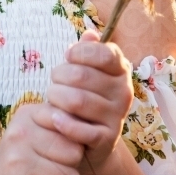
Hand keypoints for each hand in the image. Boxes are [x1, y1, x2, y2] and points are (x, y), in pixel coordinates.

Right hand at [0, 102, 84, 174]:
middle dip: (71, 166)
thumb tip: (90, 127)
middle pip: (73, 152)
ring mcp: (18, 161)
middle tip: (54, 169)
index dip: (74, 141)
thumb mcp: (34, 132)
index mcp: (28, 115)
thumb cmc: (20, 161)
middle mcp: (21, 134)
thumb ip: (60, 124)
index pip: (71, 124)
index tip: (61, 148)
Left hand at [46, 28, 133, 171]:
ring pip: (77, 101)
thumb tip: (90, 34)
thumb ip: (88, 52)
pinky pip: (80, 129)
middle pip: (81, 76)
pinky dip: (62, 123)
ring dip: (56, 98)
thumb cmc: (85, 96)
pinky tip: (54, 118)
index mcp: (121, 70)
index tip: (68, 57)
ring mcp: (117, 116)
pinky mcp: (106, 138)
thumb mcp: (86, 71)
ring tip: (52, 99)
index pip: (104, 54)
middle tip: (54, 82)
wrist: (91, 140)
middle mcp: (123, 92)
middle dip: (59, 77)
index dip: (80, 53)